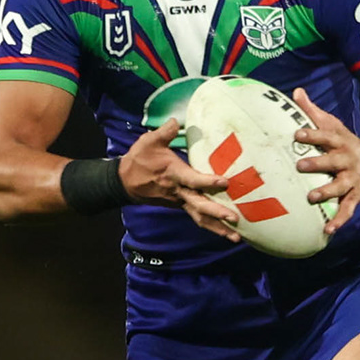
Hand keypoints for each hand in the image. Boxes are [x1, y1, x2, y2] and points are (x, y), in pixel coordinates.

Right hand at [119, 117, 241, 242]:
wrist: (124, 182)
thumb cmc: (138, 160)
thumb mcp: (148, 142)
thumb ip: (164, 132)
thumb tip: (176, 121)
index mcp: (173, 174)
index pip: (193, 180)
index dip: (208, 181)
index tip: (225, 182)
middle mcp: (178, 191)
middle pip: (199, 205)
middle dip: (217, 213)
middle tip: (234, 219)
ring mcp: (179, 201)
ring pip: (200, 217)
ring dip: (218, 228)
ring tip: (236, 238)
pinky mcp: (180, 205)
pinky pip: (197, 217)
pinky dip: (212, 226)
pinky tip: (227, 232)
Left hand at [292, 90, 359, 234]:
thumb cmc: (345, 143)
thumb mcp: (334, 126)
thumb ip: (314, 112)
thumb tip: (296, 92)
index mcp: (341, 141)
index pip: (327, 136)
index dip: (313, 135)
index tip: (297, 134)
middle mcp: (349, 160)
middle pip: (334, 161)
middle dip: (318, 163)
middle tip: (301, 166)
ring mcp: (353, 179)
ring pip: (341, 186)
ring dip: (326, 192)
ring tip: (311, 197)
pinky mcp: (356, 196)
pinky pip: (348, 209)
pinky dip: (339, 220)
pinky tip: (328, 231)